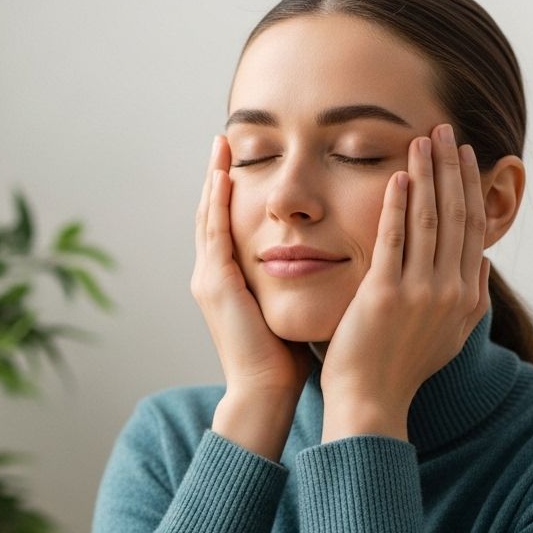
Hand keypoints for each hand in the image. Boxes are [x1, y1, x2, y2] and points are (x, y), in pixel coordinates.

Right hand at [191, 134, 315, 400]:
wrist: (265, 392)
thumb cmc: (285, 360)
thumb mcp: (288, 308)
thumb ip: (296, 283)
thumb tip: (324, 261)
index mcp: (227, 282)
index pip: (226, 226)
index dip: (231, 193)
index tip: (242, 161)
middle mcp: (211, 276)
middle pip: (211, 213)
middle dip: (216, 176)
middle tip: (224, 139)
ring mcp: (208, 279)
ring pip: (208, 216)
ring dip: (214, 178)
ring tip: (221, 145)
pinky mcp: (216, 284)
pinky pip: (215, 233)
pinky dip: (218, 202)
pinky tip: (226, 175)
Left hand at [319, 123, 490, 438]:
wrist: (372, 401)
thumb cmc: (403, 369)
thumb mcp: (451, 336)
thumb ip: (473, 300)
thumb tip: (483, 265)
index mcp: (467, 296)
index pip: (472, 228)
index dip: (469, 187)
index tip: (464, 154)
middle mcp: (451, 291)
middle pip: (455, 215)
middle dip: (451, 168)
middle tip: (444, 129)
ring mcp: (420, 293)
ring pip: (429, 220)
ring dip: (426, 175)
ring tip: (421, 139)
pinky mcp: (385, 295)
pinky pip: (393, 239)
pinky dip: (397, 205)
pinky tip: (396, 176)